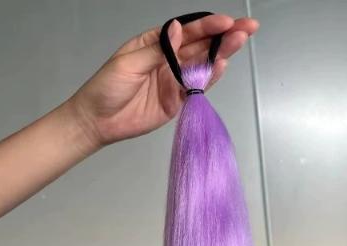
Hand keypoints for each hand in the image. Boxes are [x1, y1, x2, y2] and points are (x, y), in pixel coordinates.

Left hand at [64, 14, 257, 149]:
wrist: (99, 122)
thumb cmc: (106, 87)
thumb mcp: (128, 64)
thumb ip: (158, 50)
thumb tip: (180, 29)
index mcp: (155, 43)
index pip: (186, 31)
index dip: (207, 26)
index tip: (226, 22)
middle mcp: (168, 59)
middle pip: (200, 45)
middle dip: (224, 36)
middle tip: (248, 28)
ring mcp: (174, 80)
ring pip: (202, 64)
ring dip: (222, 54)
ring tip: (241, 42)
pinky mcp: (177, 101)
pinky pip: (196, 88)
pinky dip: (210, 78)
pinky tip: (223, 65)